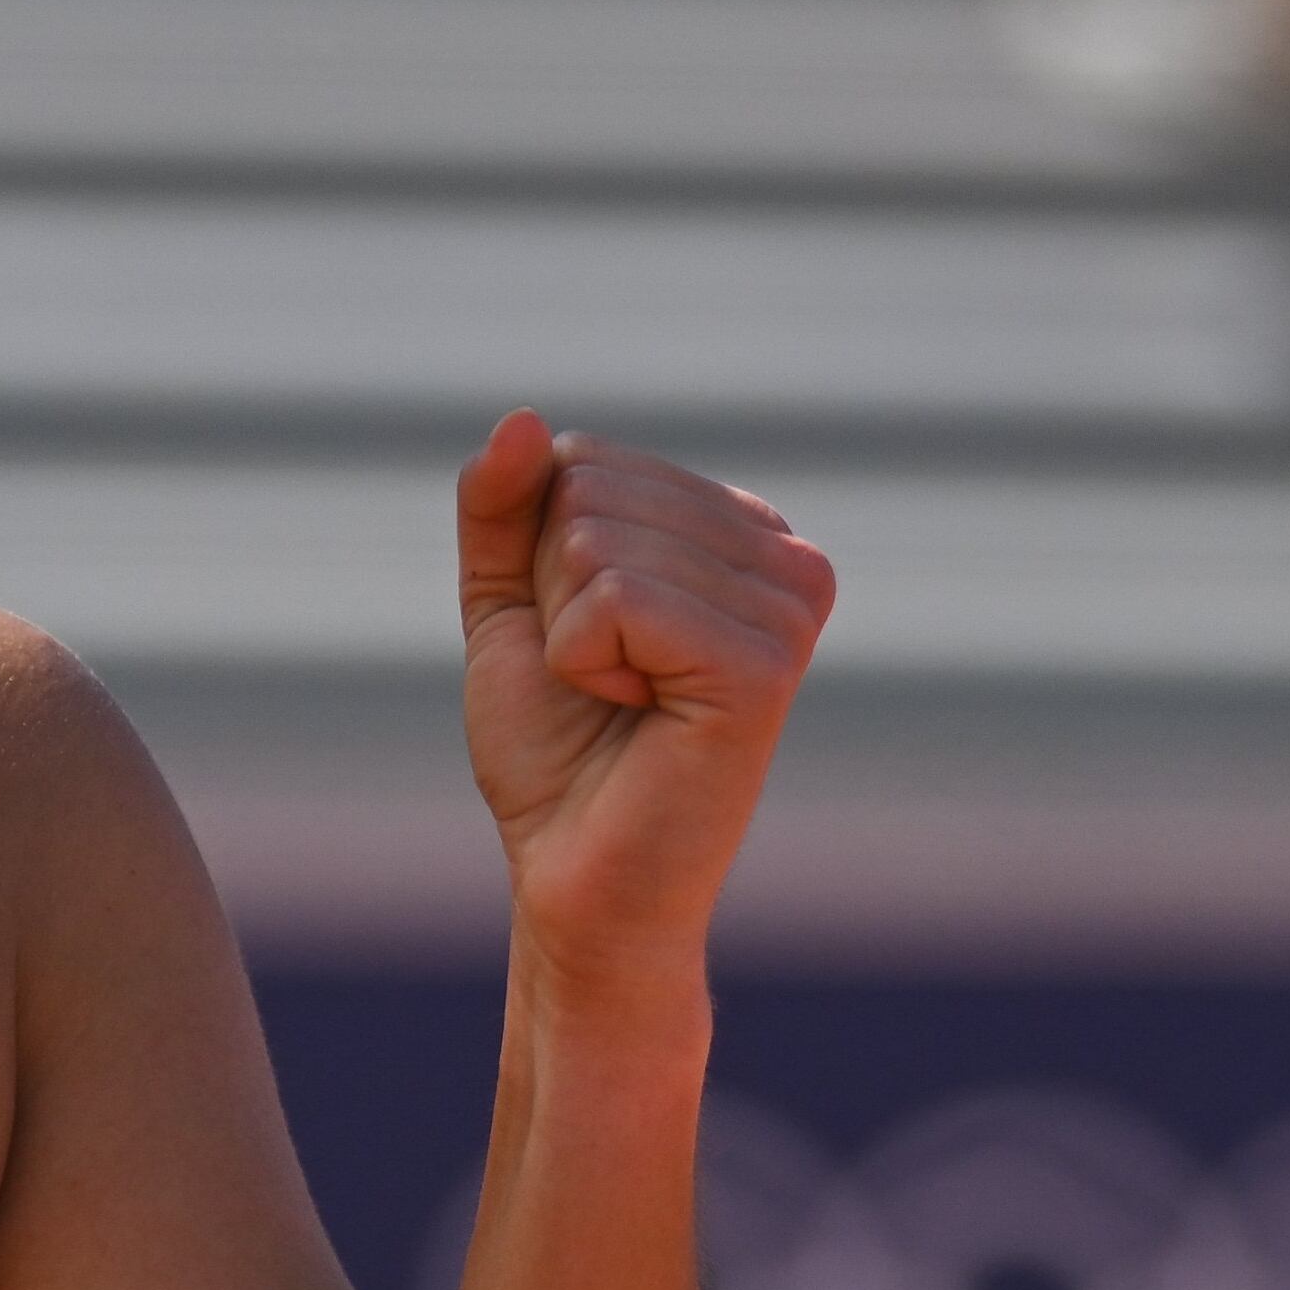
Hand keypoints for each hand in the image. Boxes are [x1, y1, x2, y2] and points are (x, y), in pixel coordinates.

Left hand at [453, 411, 833, 996]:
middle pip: (585, 490)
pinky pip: (615, 597)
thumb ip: (504, 504)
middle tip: (602, 676)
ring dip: (568, 631)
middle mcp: (784, 555)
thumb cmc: (555, 744)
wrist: (575, 872)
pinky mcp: (764, 663)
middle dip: (551, 591)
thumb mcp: (510, 600)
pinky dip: (584, 659)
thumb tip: (524, 418)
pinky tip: (637, 710)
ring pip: (592, 539)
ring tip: (623, 697)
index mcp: (738, 528)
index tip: (589, 638)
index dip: (537, 555)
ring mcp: (786, 606)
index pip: (581, 459)